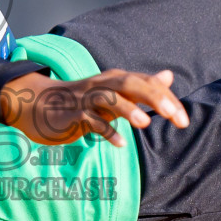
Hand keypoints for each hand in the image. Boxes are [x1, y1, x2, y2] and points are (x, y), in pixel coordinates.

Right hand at [0, 68, 189, 146]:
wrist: (38, 105)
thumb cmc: (81, 101)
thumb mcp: (114, 92)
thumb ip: (141, 87)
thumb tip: (168, 76)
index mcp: (115, 80)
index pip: (145, 83)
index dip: (166, 98)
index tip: (183, 119)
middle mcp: (102, 85)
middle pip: (131, 84)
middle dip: (154, 98)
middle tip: (176, 116)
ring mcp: (86, 99)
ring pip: (109, 99)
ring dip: (127, 110)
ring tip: (145, 124)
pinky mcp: (72, 116)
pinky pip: (90, 122)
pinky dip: (105, 131)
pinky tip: (120, 144)